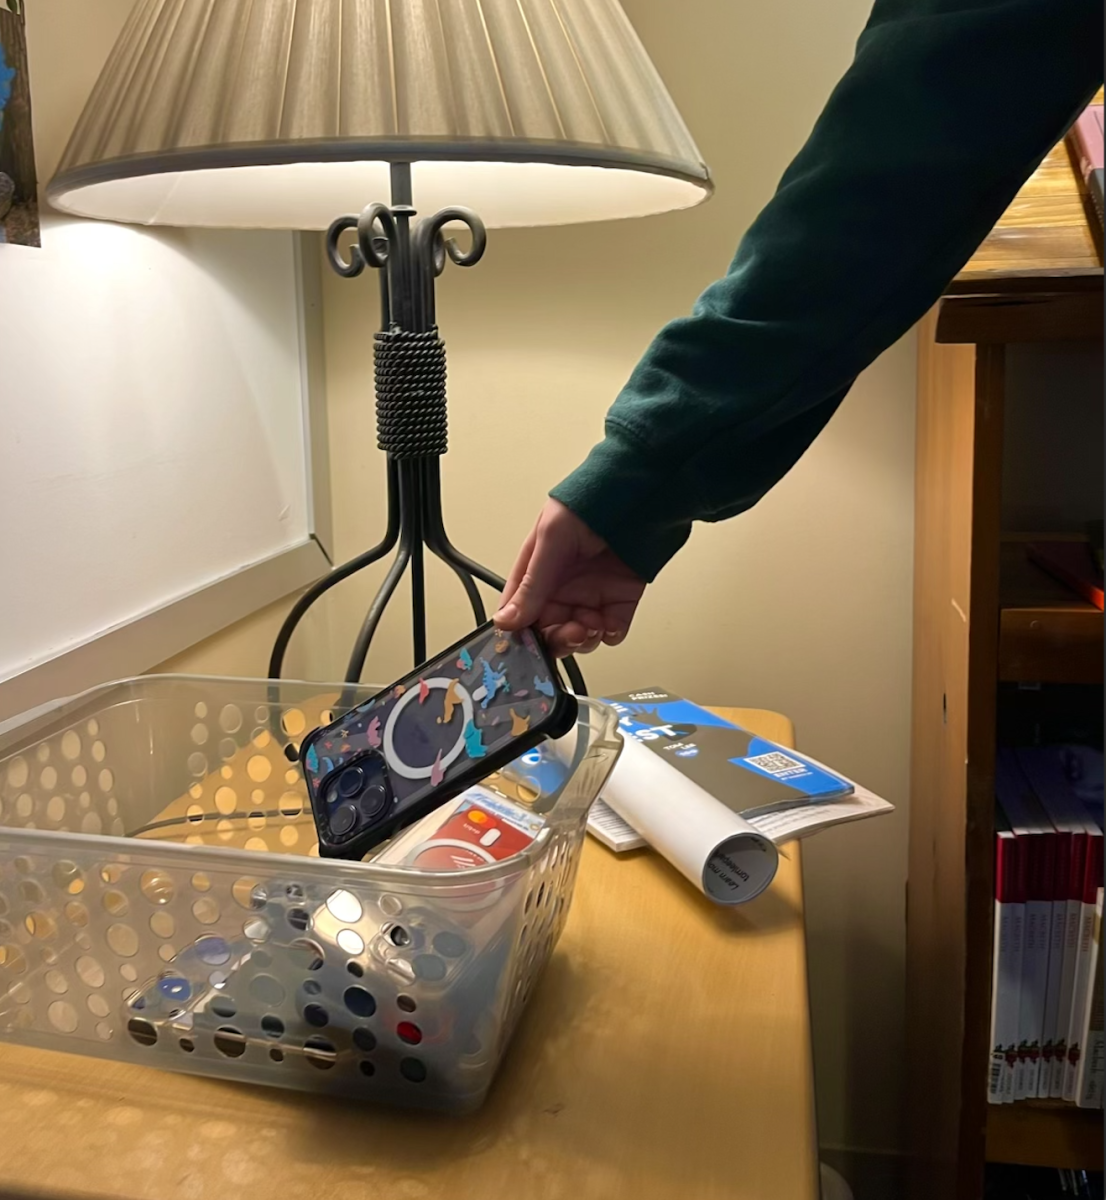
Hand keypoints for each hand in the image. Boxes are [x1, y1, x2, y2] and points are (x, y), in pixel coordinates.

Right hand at [494, 499, 645, 656]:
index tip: (530, 646)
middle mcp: (562, 587)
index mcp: (537, 572)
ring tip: (590, 625)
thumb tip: (507, 620)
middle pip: (550, 631)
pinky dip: (611, 633)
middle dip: (558, 640)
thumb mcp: (552, 540)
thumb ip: (532, 584)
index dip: (522, 634)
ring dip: (584, 640)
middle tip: (569, 633)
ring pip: (581, 637)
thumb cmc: (591, 502)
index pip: (520, 613)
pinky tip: (609, 622)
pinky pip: (613, 629)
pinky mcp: (621, 599)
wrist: (641, 491)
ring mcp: (592, 595)